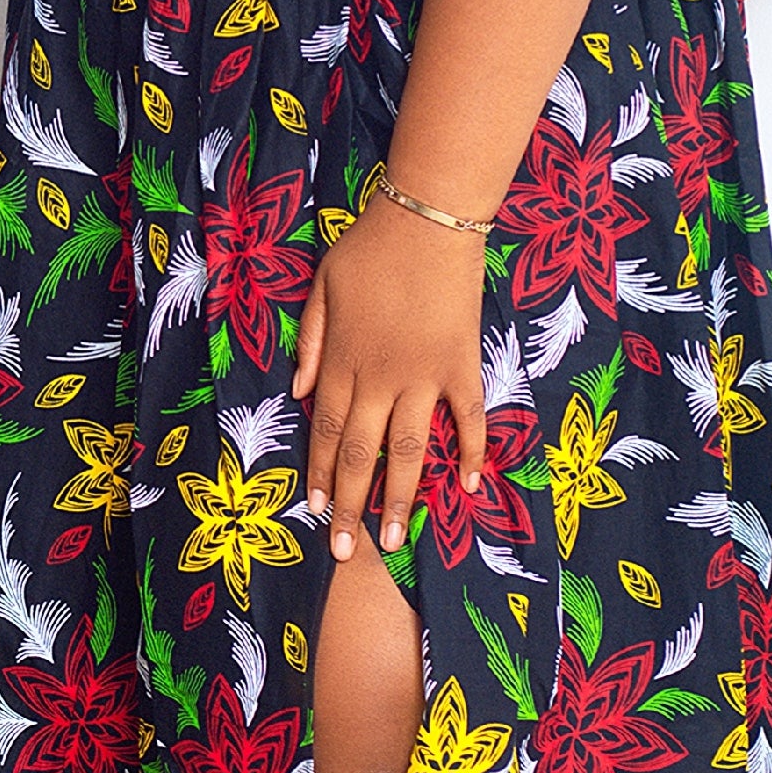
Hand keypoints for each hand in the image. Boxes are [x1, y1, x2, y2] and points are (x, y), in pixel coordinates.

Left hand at [294, 197, 488, 559]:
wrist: (427, 220)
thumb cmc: (368, 249)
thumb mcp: (321, 288)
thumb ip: (311, 341)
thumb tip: (300, 390)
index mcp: (343, 361)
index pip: (327, 430)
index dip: (321, 472)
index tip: (317, 510)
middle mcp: (381, 377)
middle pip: (363, 452)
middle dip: (353, 504)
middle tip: (347, 551)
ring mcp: (425, 375)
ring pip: (410, 448)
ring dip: (402, 495)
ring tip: (396, 538)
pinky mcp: (462, 365)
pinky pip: (469, 417)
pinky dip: (471, 451)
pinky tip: (468, 486)